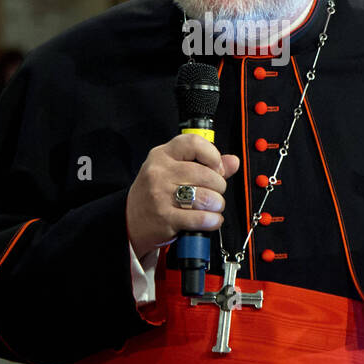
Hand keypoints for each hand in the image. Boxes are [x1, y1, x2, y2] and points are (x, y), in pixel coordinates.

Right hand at [126, 134, 239, 257]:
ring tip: (213, 207)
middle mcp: (159, 172)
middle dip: (219, 186)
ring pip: (205, 197)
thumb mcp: (174, 171)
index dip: (213, 155)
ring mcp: (160, 195)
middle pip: (205, 174)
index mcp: (162, 155)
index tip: (216, 168)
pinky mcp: (165, 218)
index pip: (194, 143)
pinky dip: (212, 221)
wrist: (130, 221)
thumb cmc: (156, 193)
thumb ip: (205, 165)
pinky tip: (211, 220)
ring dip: (217, 205)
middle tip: (215, 193)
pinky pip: (200, 218)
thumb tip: (233, 161)